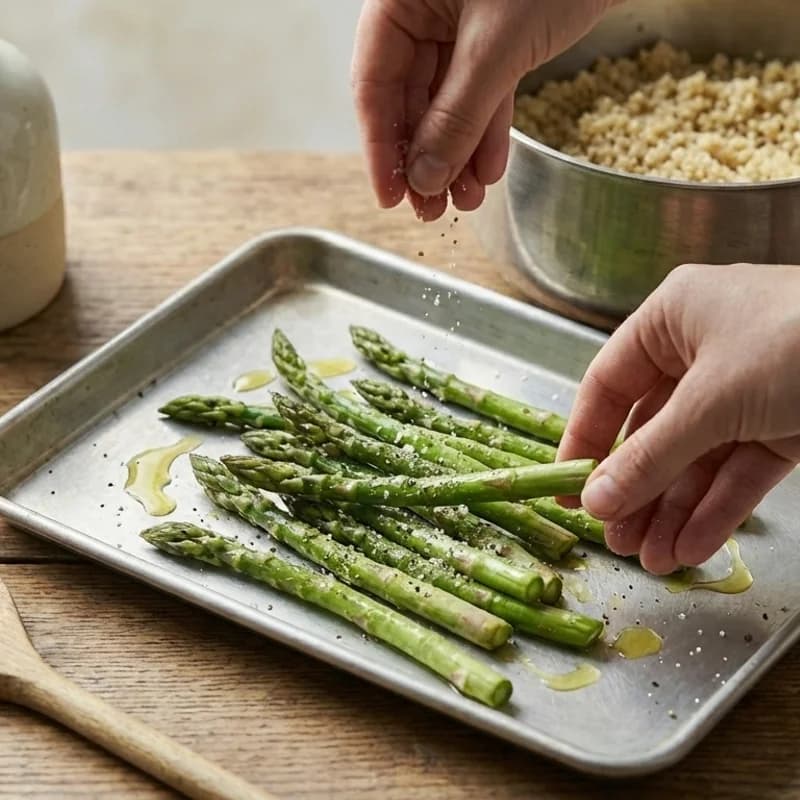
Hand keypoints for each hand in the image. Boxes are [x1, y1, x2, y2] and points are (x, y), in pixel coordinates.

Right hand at [351, 0, 616, 220]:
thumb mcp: (496, 47)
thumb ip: (458, 116)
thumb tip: (426, 178)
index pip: (372, 84)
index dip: (380, 147)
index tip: (391, 197)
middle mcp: (422, 11)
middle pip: (408, 99)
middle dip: (425, 159)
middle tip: (430, 209)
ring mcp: (458, 24)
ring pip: (446, 103)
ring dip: (456, 154)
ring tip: (464, 200)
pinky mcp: (494, 36)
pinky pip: (480, 93)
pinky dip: (485, 132)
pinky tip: (488, 170)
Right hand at [557, 264, 799, 573]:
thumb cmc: (798, 340)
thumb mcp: (711, 400)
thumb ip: (650, 456)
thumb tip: (595, 501)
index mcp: (672, 319)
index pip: (608, 385)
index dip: (584, 439)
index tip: (566, 487)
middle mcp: (702, 352)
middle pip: (651, 430)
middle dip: (635, 489)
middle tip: (614, 538)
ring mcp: (744, 391)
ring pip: (694, 459)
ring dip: (673, 511)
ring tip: (651, 559)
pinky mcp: (783, 426)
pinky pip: (737, 472)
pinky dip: (716, 511)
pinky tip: (691, 548)